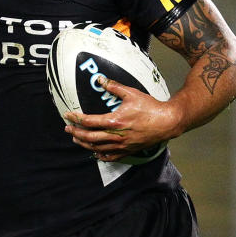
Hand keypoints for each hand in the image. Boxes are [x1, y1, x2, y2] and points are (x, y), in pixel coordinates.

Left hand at [63, 78, 181, 161]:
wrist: (168, 122)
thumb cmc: (150, 107)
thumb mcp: (131, 93)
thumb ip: (114, 86)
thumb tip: (100, 79)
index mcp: (115, 121)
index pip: (89, 121)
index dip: (76, 118)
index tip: (68, 115)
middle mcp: (116, 135)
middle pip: (90, 137)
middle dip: (76, 133)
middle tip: (67, 128)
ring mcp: (122, 145)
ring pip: (97, 148)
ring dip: (84, 143)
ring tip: (76, 138)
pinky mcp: (129, 150)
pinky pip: (111, 157)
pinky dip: (100, 156)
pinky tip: (94, 153)